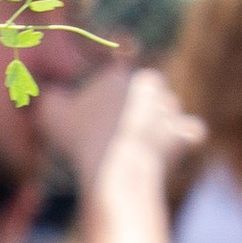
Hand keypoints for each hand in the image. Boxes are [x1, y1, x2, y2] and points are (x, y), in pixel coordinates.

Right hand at [35, 53, 200, 195]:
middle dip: (135, 107)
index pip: (115, 79)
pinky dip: (184, 139)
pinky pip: (191, 131)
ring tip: (138, 146)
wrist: (116, 166)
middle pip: (145, 91)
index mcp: (119, 76)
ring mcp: (170, 109)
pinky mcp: (183, 133)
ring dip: (157, 124)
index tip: (96, 116)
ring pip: (167, 110)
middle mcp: (149, 85)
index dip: (104, 98)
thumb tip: (50, 96)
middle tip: (117, 132)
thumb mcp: (51, 115)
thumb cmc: (82, 138)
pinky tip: (175, 147)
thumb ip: (50, 99)